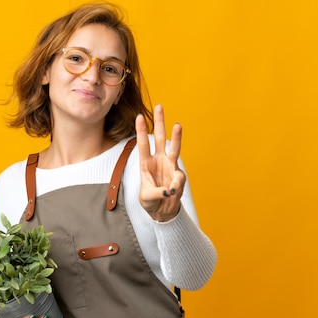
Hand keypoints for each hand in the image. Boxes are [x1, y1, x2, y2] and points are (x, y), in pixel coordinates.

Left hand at [135, 104, 185, 221]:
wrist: (163, 211)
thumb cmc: (151, 202)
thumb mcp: (146, 199)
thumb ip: (156, 194)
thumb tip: (168, 190)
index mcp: (145, 163)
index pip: (142, 144)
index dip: (141, 131)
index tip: (138, 116)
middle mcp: (158, 160)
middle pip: (160, 138)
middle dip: (160, 122)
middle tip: (159, 106)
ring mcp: (170, 166)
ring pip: (174, 147)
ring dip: (176, 136)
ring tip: (177, 124)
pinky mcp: (179, 175)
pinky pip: (179, 177)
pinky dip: (175, 185)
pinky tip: (171, 192)